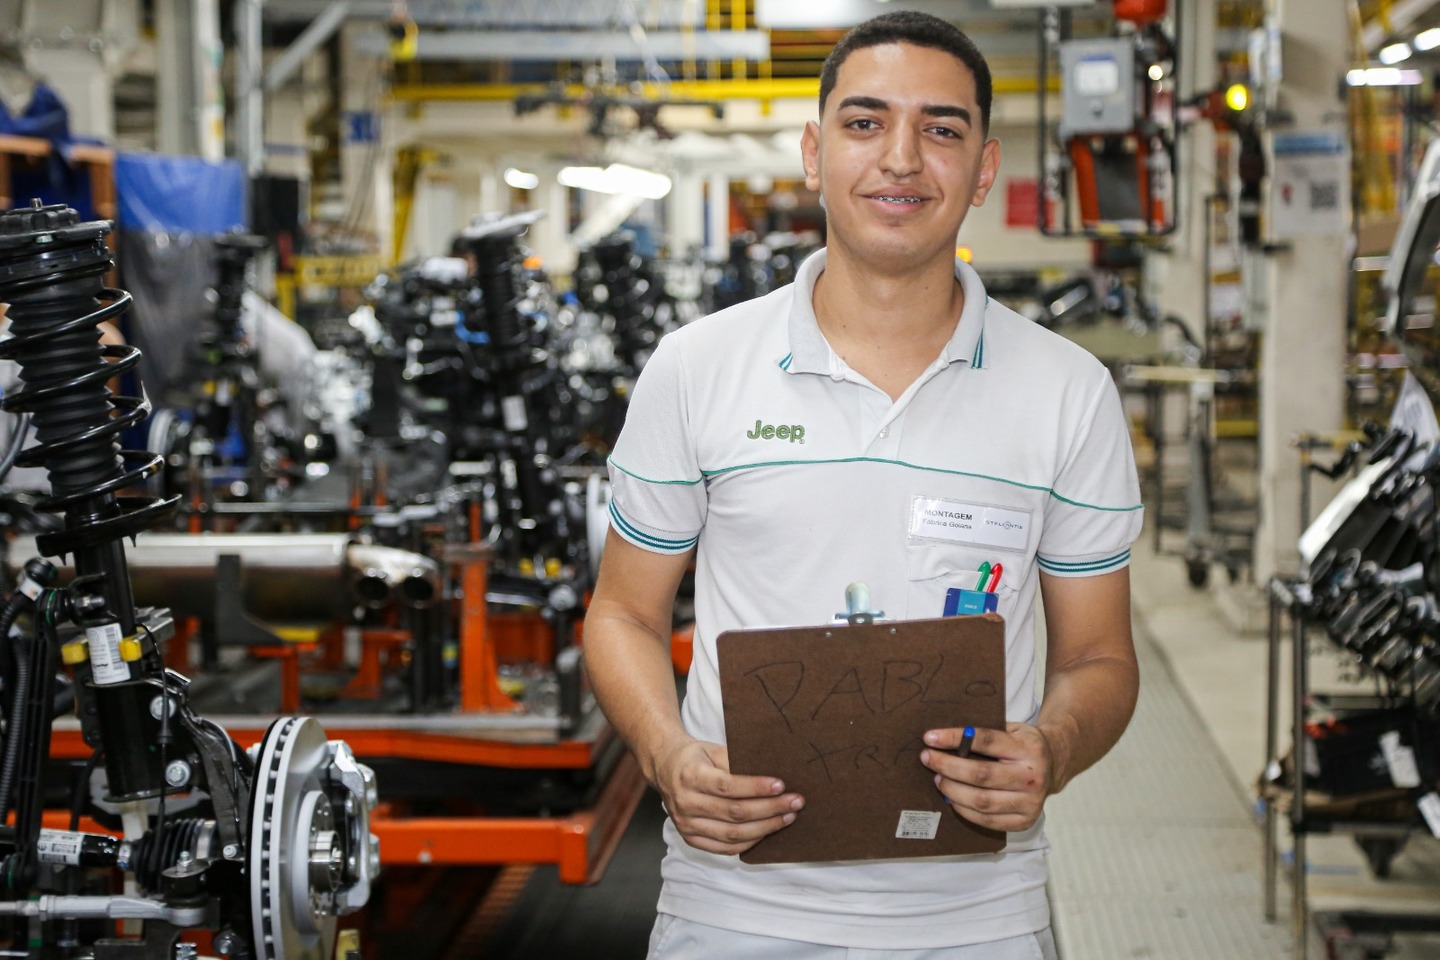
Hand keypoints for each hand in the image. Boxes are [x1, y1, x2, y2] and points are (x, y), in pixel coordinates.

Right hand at [650, 737, 804, 854]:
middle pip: (734, 812)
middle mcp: (685, 803)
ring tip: (788, 817)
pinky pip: (725, 848)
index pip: (727, 786)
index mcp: (690, 776)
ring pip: (732, 834)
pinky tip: (767, 832)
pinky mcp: (690, 838)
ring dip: (765, 828)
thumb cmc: (695, 757)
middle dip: (770, 809)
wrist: (665, 768)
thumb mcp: (712, 749)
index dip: (756, 787)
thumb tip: (771, 775)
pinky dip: (749, 842)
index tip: (781, 785)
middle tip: (795, 802)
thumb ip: (736, 762)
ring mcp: (686, 824)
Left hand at [919, 723, 1054, 832]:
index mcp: (1028, 749)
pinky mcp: (1024, 822)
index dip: (955, 738)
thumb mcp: (1012, 729)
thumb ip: (986, 733)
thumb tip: (944, 737)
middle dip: (948, 766)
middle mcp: (1032, 777)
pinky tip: (952, 798)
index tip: (930, 737)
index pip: (986, 741)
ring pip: (982, 801)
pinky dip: (964, 810)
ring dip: (952, 791)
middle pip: (981, 775)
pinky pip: (987, 820)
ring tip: (938, 779)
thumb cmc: (1024, 745)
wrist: (1054, 765)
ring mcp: (1030, 803)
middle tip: (928, 758)